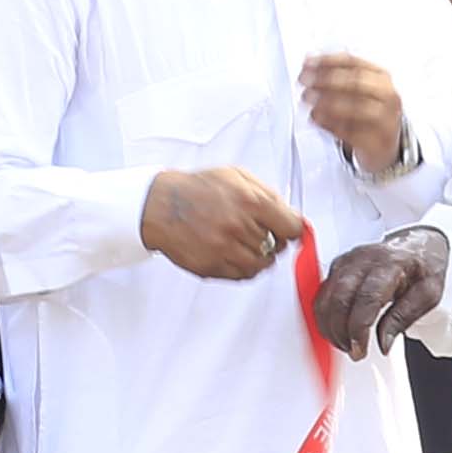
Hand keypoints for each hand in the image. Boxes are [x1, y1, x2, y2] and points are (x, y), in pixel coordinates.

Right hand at [139, 163, 306, 282]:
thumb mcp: (237, 177)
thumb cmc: (196, 189)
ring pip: (262, 264)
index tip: (287, 230)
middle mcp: (238, 227)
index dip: (291, 229)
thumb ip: (269, 195)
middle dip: (272, 239)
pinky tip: (235, 253)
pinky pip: (242, 275)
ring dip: (260, 255)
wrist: (158, 205)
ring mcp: (224, 249)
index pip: (293, 228)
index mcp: (251, 202)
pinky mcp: (211, 266)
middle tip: (258, 231)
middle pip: (277, 246)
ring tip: (245, 242)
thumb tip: (293, 216)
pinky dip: (245, 267)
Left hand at [299, 54, 408, 180]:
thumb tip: (309, 62)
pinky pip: (351, 131)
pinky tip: (315, 116)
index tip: (307, 63)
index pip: (354, 63)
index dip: (328, 61)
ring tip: (307, 98)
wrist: (385, 144)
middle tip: (305, 80)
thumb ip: (337, 74)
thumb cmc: (368, 110)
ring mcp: (385, 119)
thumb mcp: (360, 88)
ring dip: (328, 101)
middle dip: (327, 79)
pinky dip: (330, 123)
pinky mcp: (376, 141)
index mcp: (381, 77)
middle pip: (357, 82)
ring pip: (357, 107)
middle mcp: (387, 96)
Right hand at [311, 228, 449, 359]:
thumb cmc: (424, 268)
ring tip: (346, 345)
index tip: (360, 349)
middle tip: (354, 352)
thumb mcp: (428, 294)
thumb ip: (404, 318)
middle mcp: (362, 260)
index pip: (367, 298)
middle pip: (340, 299)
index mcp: (390, 264)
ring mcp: (346, 262)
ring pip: (325, 299)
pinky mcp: (336, 268)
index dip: (359, 328)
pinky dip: (325, 318)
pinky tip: (337, 331)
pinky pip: (321, 296)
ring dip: (331, 328)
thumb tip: (383, 344)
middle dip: (342, 332)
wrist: (417, 244)